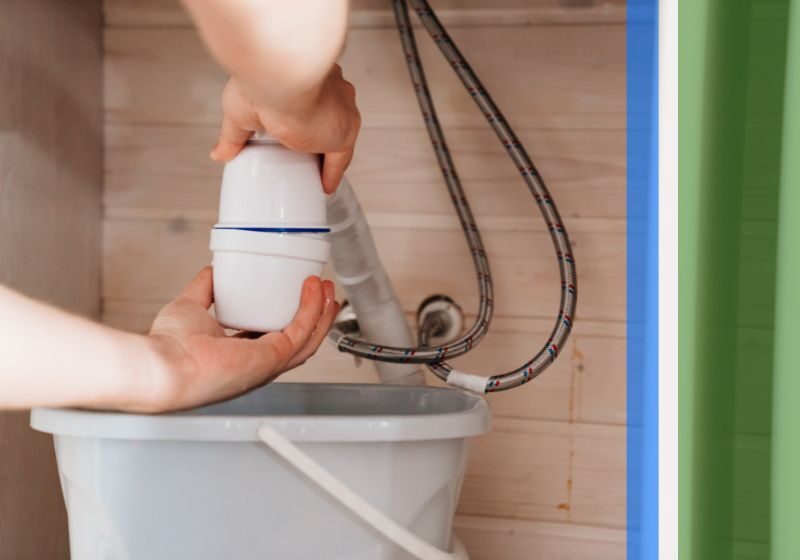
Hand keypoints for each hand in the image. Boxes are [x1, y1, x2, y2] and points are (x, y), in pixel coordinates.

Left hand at [139, 267, 338, 412]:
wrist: (165, 364)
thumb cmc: (170, 349)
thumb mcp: (190, 306)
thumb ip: (203, 289)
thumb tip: (213, 271)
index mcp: (240, 357)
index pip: (276, 338)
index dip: (292, 318)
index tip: (298, 297)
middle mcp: (258, 364)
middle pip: (300, 341)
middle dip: (316, 316)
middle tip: (323, 292)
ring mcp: (267, 364)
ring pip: (308, 339)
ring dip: (322, 313)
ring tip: (328, 290)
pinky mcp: (272, 357)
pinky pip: (301, 330)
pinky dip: (312, 309)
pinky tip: (315, 291)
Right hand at [211, 64, 359, 193]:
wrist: (278, 81)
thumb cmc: (258, 80)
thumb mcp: (239, 111)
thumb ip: (233, 134)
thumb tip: (219, 152)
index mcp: (306, 76)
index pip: (311, 99)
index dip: (305, 116)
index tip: (296, 133)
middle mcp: (329, 89)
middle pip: (328, 118)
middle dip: (318, 134)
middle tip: (302, 154)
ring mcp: (340, 111)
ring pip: (335, 137)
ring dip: (325, 153)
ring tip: (312, 171)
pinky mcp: (342, 133)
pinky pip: (340, 159)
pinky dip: (332, 173)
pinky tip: (324, 185)